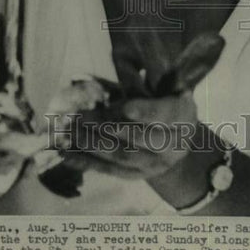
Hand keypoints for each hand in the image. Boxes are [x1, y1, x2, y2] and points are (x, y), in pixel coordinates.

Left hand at [62, 90, 198, 180]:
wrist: (177, 136)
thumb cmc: (162, 99)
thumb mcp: (160, 87)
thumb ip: (137, 82)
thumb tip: (98, 73)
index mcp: (183, 115)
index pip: (167, 114)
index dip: (147, 111)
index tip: (124, 107)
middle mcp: (174, 144)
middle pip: (141, 139)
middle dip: (109, 127)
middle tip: (81, 116)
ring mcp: (157, 164)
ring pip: (123, 157)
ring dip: (93, 144)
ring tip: (70, 131)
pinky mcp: (139, 175)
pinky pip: (111, 171)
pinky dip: (88, 162)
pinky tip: (67, 154)